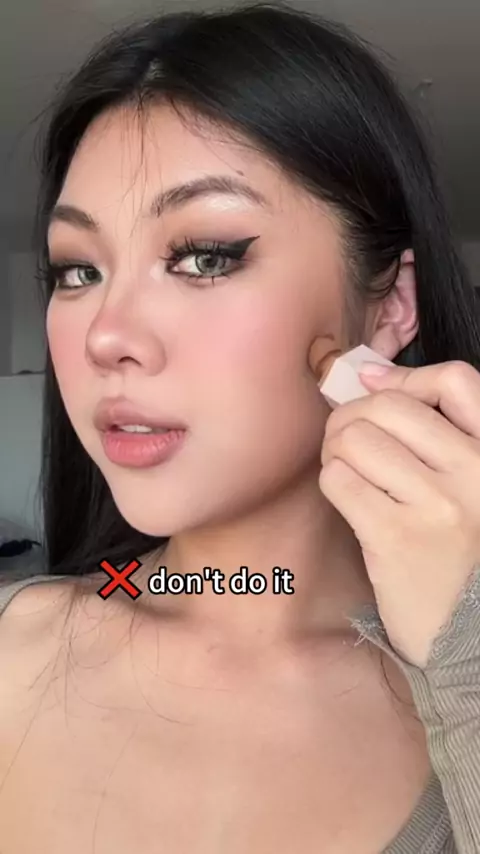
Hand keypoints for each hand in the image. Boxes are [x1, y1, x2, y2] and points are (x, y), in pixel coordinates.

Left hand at [319, 359, 479, 666]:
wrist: (473, 639)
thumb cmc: (466, 557)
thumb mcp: (475, 488)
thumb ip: (442, 436)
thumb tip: (370, 377)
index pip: (455, 381)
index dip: (405, 377)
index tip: (376, 389)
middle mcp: (474, 472)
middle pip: (389, 406)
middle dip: (352, 416)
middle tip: (346, 440)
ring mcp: (437, 505)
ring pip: (355, 439)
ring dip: (336, 449)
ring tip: (345, 470)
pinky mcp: (396, 539)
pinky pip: (340, 480)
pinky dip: (332, 482)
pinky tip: (346, 498)